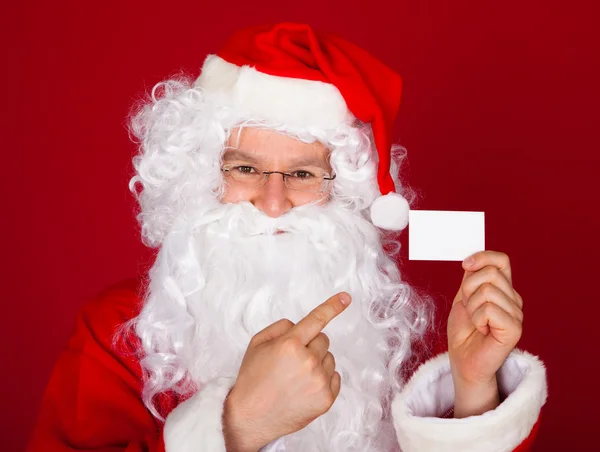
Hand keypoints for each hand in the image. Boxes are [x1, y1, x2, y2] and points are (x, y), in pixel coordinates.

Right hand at [223, 293, 350, 451]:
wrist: (250, 417)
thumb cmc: (252, 379)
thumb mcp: (257, 344)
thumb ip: (280, 327)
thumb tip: (299, 325)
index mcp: (290, 344)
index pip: (316, 319)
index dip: (333, 306)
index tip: (346, 297)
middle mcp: (308, 361)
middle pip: (323, 340)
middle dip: (310, 345)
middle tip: (292, 360)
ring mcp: (319, 381)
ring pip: (330, 358)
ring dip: (317, 362)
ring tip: (296, 377)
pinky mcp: (326, 399)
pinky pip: (335, 377)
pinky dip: (323, 379)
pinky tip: (305, 387)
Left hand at [447, 251, 522, 416]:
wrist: (463, 359)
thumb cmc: (464, 331)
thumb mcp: (463, 297)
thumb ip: (471, 278)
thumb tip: (472, 260)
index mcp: (503, 289)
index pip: (501, 260)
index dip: (482, 257)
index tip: (465, 266)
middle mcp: (513, 299)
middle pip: (490, 273)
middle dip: (468, 289)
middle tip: (469, 309)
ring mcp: (516, 314)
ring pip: (487, 291)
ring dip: (472, 307)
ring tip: (476, 322)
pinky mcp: (515, 329)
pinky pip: (490, 309)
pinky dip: (478, 319)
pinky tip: (482, 330)